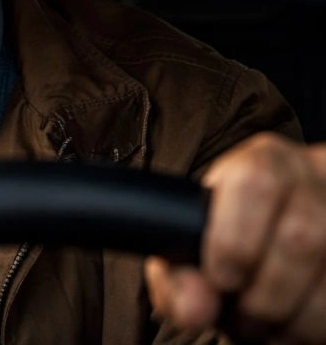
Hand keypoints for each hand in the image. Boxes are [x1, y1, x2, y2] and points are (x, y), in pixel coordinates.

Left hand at [145, 133, 325, 341]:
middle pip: (302, 236)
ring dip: (294, 318)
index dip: (235, 237)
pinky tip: (295, 324)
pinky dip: (316, 326)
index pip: (256, 181)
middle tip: (244, 316)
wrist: (275, 259)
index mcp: (265, 163)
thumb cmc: (229, 247)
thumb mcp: (191, 250)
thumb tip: (194, 307)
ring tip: (267, 323)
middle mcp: (315, 179)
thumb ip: (177, 276)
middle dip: (266, 294)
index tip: (221, 279)